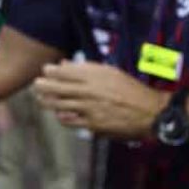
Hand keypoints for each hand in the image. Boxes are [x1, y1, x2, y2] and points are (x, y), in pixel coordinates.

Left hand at [33, 61, 162, 140]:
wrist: (151, 113)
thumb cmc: (131, 90)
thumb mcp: (112, 73)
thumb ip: (87, 68)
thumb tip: (64, 64)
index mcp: (95, 75)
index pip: (62, 71)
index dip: (49, 71)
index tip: (45, 70)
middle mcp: (90, 90)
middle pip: (55, 87)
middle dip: (42, 85)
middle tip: (37, 85)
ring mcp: (89, 108)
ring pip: (58, 104)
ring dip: (46, 101)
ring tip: (41, 99)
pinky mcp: (92, 124)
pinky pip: (68, 120)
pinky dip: (61, 116)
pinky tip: (59, 114)